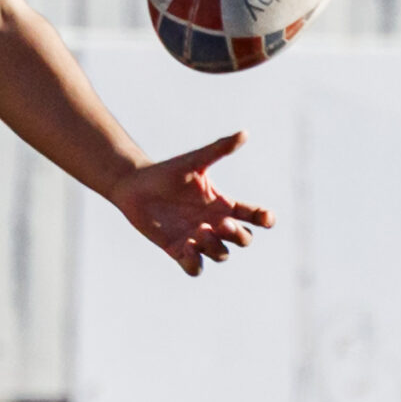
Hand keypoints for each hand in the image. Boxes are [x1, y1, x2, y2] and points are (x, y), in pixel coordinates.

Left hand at [108, 132, 273, 275]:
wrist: (134, 186)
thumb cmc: (166, 172)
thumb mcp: (195, 161)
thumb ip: (219, 149)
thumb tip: (244, 133)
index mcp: (223, 204)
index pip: (253, 216)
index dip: (265, 219)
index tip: (266, 219)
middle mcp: (214, 224)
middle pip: (243, 240)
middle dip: (238, 235)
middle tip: (222, 223)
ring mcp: (198, 239)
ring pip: (221, 254)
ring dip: (215, 246)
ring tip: (198, 230)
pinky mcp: (178, 250)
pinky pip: (195, 268)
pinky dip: (195, 263)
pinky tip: (187, 248)